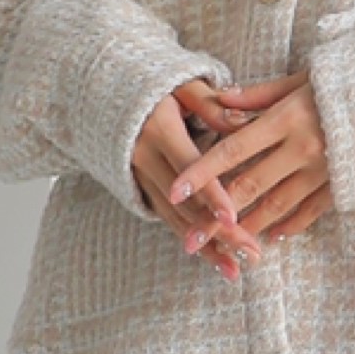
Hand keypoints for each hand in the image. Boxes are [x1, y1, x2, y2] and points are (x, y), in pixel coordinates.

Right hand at [132, 79, 264, 280]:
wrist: (104, 94)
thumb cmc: (153, 84)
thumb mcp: (181, 83)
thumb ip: (209, 103)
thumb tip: (240, 122)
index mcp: (158, 129)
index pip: (189, 167)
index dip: (211, 194)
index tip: (232, 217)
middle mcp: (144, 158)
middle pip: (185, 203)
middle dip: (217, 231)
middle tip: (250, 253)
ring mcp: (139, 177)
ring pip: (175, 219)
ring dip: (205, 247)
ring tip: (235, 270)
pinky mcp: (140, 189)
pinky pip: (167, 219)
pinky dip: (191, 239)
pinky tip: (214, 259)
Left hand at [162, 72, 334, 246]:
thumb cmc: (346, 80)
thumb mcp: (300, 79)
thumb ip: (257, 95)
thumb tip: (218, 101)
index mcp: (286, 118)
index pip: (232, 150)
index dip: (202, 173)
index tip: (176, 190)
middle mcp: (302, 148)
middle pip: (249, 186)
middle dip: (216, 217)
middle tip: (190, 239)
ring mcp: (324, 171)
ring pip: (277, 206)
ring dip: (248, 228)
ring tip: (224, 246)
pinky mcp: (343, 185)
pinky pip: (310, 211)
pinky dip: (289, 225)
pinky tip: (270, 237)